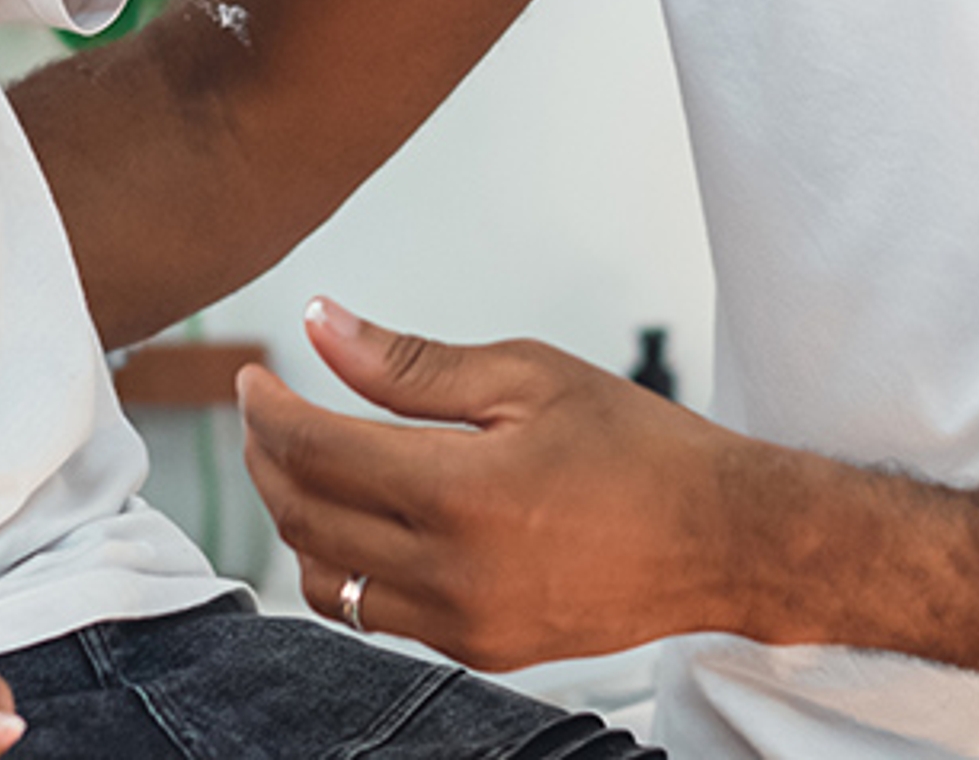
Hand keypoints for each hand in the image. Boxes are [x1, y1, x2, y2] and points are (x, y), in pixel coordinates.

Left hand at [237, 296, 747, 670]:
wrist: (722, 539)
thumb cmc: (640, 448)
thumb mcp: (527, 376)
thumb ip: (410, 361)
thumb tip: (322, 327)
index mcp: (461, 493)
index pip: (313, 451)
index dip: (265, 408)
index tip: (255, 376)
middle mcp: (451, 573)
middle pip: (302, 516)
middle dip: (267, 457)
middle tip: (268, 411)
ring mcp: (462, 624)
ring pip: (326, 581)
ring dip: (296, 519)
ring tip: (308, 464)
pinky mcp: (478, 650)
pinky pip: (376, 615)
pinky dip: (347, 565)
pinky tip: (361, 518)